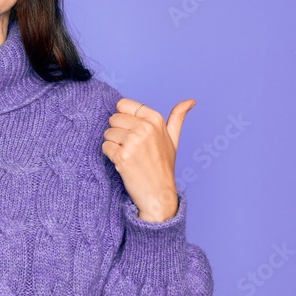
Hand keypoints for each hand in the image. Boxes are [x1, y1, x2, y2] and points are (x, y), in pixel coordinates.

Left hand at [101, 97, 194, 221]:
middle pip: (113, 119)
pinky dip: (110, 156)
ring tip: (129, 156)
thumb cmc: (164, 166)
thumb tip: (191, 100)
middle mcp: (145, 128)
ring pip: (107, 133)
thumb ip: (178, 117)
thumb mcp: (173, 139)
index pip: (123, 105)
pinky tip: (123, 163)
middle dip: (118, 133)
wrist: (158, 194)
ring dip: (114, 145)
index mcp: (156, 119)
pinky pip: (105, 147)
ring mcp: (134, 142)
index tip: (133, 132)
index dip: (124, 119)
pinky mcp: (122, 156)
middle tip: (132, 148)